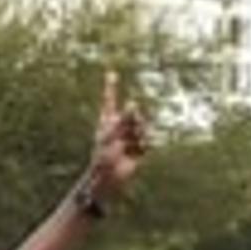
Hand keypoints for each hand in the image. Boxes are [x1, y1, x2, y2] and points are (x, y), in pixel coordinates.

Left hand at [86, 69, 151, 202]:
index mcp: (107, 120)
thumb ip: (125, 117)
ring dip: (139, 134)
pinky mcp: (137, 149)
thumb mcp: (112, 133)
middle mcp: (118, 126)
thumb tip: (134, 102)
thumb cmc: (103, 154)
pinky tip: (137, 152)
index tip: (111, 72)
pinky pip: (147, 141)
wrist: (108, 177)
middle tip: (128, 131)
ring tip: (130, 145)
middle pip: (132, 113)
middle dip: (134, 120)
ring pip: (142, 126)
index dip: (111, 86)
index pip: (110, 99)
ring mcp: (128, 137)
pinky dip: (144, 145)